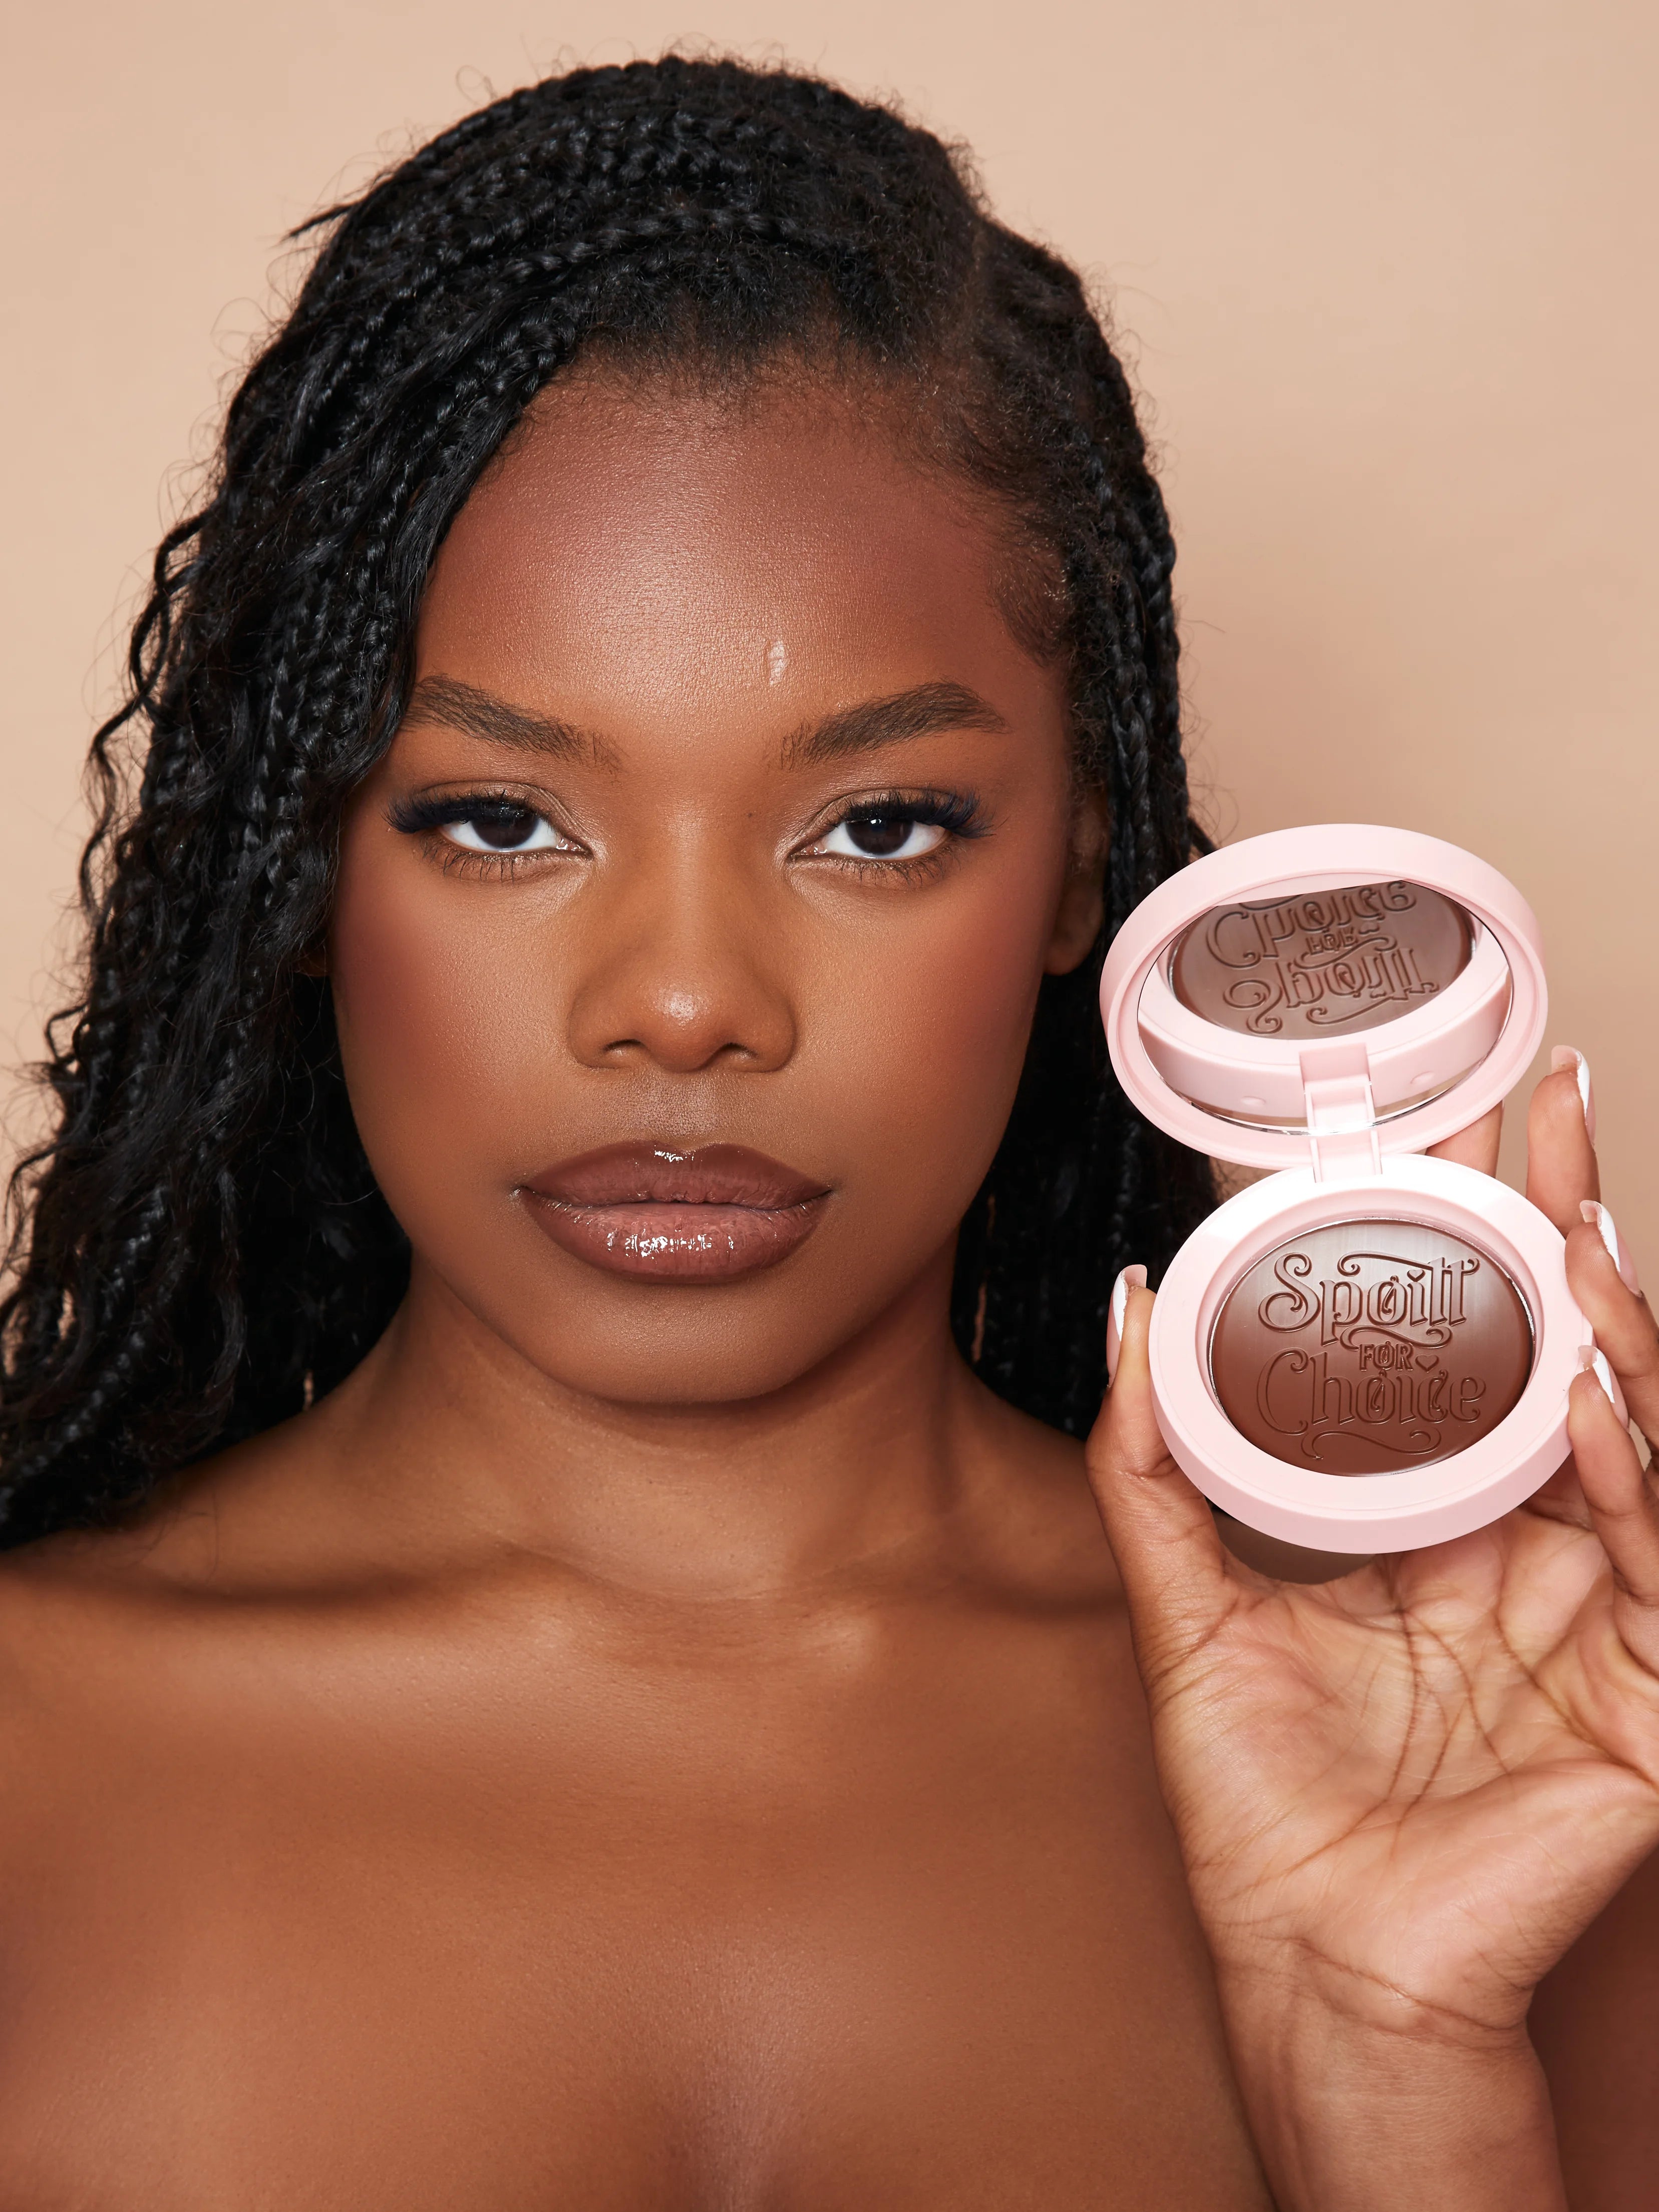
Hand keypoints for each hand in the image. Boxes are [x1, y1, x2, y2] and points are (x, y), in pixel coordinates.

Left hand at [1085, 1050, 1658, 2210]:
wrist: (1316, 1966)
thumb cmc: (1266, 1810)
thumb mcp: (1184, 1607)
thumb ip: (1152, 1461)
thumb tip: (1128, 1306)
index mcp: (1434, 1525)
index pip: (1462, 1346)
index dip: (1462, 1234)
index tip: (1441, 1121)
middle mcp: (1526, 1550)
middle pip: (1562, 1354)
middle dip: (1563, 1221)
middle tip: (1549, 1097)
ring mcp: (1598, 1616)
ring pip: (1634, 1428)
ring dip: (1610, 1315)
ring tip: (1570, 1217)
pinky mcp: (1646, 1695)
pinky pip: (1657, 1552)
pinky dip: (1629, 1459)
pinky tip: (1592, 1375)